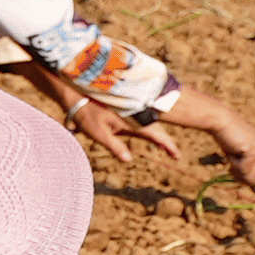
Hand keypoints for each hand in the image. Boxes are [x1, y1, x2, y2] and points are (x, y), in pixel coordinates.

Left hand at [64, 89, 184, 168]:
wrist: (77, 94)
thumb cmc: (87, 115)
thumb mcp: (99, 133)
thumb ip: (115, 146)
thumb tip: (129, 160)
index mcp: (132, 121)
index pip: (156, 135)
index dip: (168, 145)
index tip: (177, 156)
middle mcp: (135, 114)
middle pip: (157, 129)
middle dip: (166, 142)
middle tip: (175, 155)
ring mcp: (131, 110)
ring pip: (151, 124)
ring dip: (159, 136)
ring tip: (165, 148)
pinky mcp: (126, 108)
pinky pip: (143, 119)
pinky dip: (149, 129)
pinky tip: (151, 137)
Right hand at [173, 89, 254, 198]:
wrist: (222, 120)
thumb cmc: (229, 138)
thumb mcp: (244, 156)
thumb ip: (253, 169)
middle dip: (245, 178)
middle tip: (235, 163)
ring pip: (252, 178)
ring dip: (239, 171)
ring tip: (235, 154)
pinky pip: (244, 170)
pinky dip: (234, 165)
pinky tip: (233, 152)